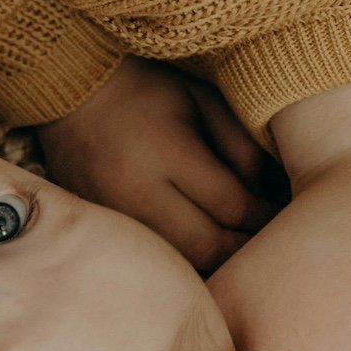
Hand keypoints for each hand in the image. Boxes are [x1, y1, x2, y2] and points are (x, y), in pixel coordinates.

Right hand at [37, 56, 276, 270]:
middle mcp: (137, 191)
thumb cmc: (146, 89)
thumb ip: (240, 147)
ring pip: (179, 262)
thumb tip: (265, 196)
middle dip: (242, 248)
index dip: (263, 215)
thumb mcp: (202, 100)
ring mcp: (113, 214)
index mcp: (168, 151)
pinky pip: (150, 256)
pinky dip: (179, 259)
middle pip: (207, 246)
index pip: (231, 204)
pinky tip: (197, 249)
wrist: (68, 88)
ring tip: (236, 249)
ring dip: (213, 261)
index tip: (281, 214)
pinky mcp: (99, 225)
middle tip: (267, 244)